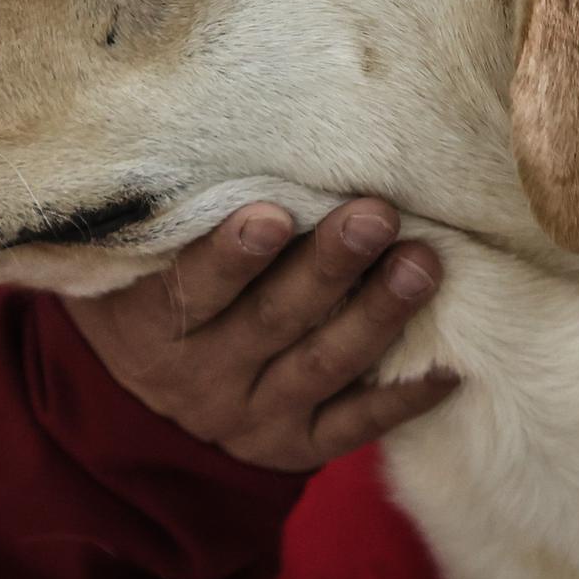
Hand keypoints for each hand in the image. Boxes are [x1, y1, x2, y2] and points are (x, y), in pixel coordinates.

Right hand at [61, 199, 452, 471]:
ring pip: (321, 367)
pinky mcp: (295, 446)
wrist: (139, 410)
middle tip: (376, 215)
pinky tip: (448, 366)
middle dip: (329, 267)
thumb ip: (170, 218)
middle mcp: (203, 377)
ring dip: (377, 316)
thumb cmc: (148, 296)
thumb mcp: (130, 265)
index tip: (274, 215)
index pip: (194, 287)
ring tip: (423, 265)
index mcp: (152, 326)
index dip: (233, 256)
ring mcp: (252, 417)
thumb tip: (230, 133)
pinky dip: (401, 400)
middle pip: (273, 320)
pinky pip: (353, 426)